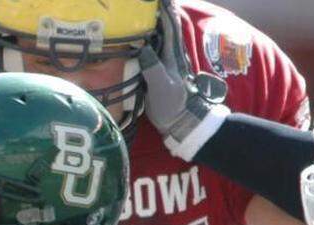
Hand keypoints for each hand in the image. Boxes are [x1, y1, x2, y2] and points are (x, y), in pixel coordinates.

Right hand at [140, 0, 227, 156]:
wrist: (179, 122)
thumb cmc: (172, 105)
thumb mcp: (161, 87)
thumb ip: (152, 68)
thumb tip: (142, 49)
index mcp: (170, 53)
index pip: (168, 23)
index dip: (164, 8)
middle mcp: (167, 53)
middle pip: (161, 25)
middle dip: (154, 10)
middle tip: (139, 3)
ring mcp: (161, 61)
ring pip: (155, 35)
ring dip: (148, 21)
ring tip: (137, 11)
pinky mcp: (154, 70)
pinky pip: (148, 47)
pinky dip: (142, 37)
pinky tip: (133, 35)